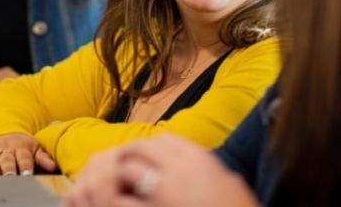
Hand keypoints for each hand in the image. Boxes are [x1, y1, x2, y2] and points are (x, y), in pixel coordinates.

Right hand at [0, 133, 57, 175]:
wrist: (1, 129)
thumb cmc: (20, 144)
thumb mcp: (33, 147)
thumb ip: (43, 157)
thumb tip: (55, 166)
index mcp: (21, 147)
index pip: (24, 158)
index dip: (26, 167)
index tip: (27, 175)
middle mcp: (6, 148)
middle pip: (8, 161)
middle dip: (9, 169)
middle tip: (11, 176)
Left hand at [67, 134, 258, 206]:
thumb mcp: (230, 184)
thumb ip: (211, 172)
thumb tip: (205, 169)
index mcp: (200, 159)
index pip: (164, 139)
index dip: (148, 145)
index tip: (140, 153)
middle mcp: (181, 169)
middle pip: (140, 149)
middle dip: (125, 156)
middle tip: (115, 167)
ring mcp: (165, 191)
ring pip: (126, 171)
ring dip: (116, 179)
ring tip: (111, 187)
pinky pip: (123, 202)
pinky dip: (116, 201)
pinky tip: (116, 204)